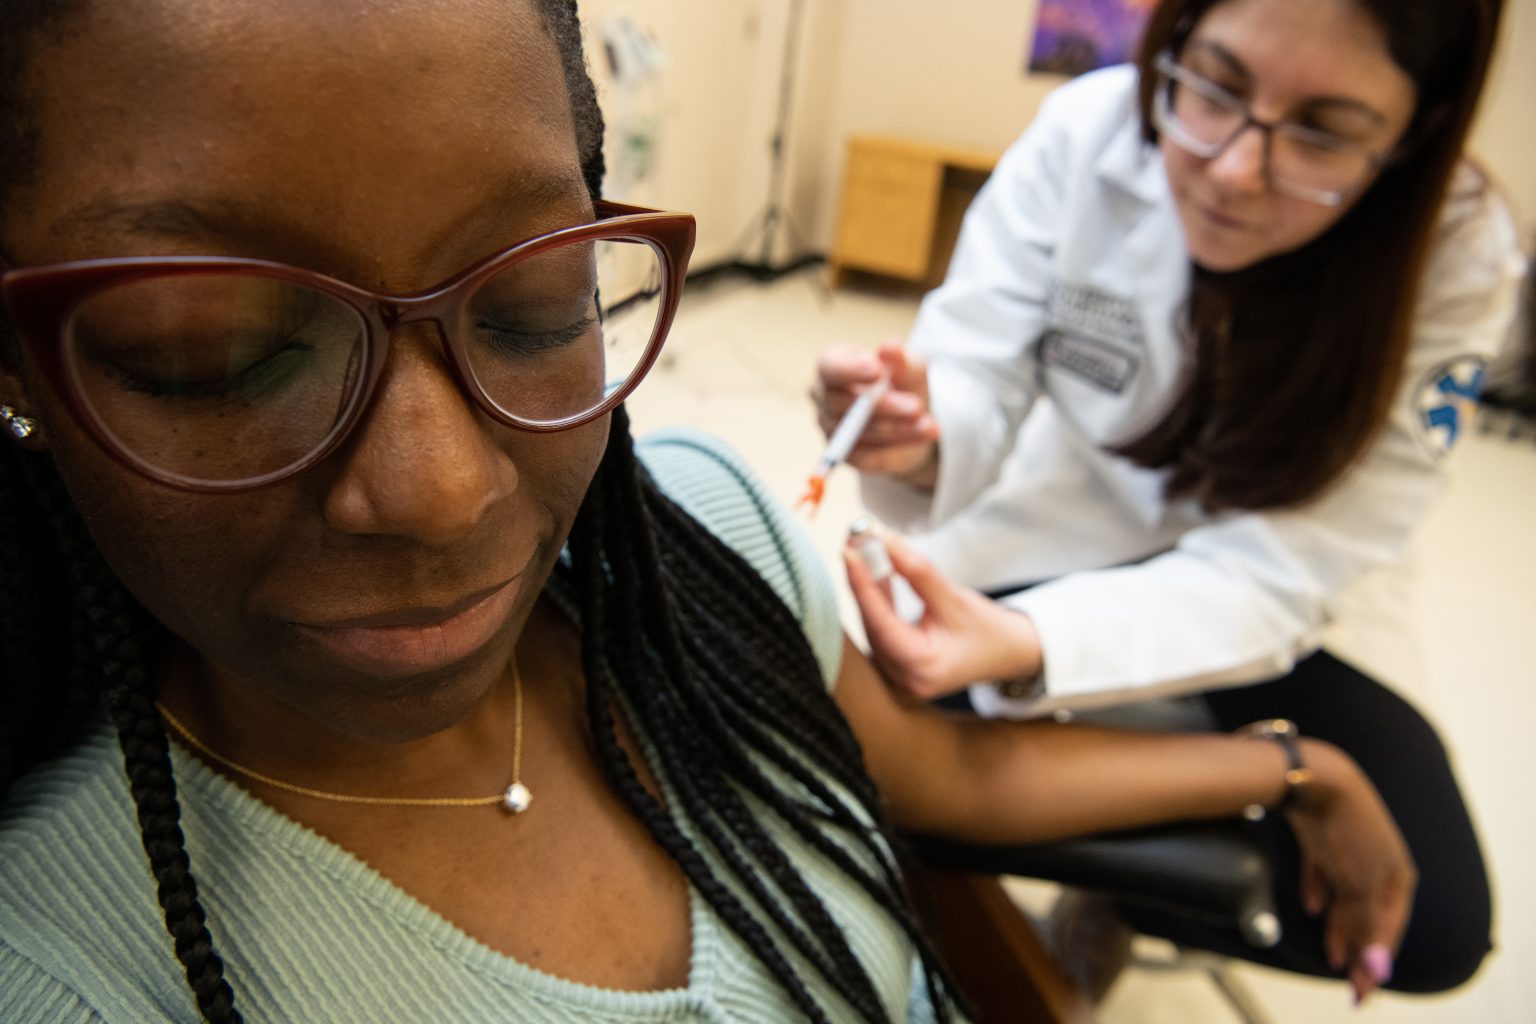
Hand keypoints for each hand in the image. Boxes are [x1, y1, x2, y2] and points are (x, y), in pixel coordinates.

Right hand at [813, 340, 939, 481]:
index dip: (849, 370)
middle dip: (882, 405)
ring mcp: (833, 430)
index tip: (877, 370)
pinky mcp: (849, 456)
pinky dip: (898, 448)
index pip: (828, 368)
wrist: (911, 419)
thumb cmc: (902, 383)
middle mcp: (824, 398)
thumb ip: (900, 359)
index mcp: (832, 367)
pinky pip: (869, 457)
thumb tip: (890, 346)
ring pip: (861, 432)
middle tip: (916, 406)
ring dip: (898, 429)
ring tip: (929, 425)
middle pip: (843, 404)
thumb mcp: (909, 367)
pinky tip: (921, 436)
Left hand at [844, 531, 1042, 700]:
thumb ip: (919, 573)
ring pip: (872, 624)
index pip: (880, 622)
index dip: (861, 585)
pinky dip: (877, 600)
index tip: (849, 552)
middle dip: (862, 580)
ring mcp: (898, 675)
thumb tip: (886, 543)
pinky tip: (874, 572)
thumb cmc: (987, 630)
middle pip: (872, 623)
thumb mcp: (956, 598)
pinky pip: (879, 628)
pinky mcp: (897, 664)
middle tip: (855, 542)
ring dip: (867, 587)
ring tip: (863, 549)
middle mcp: (904, 678)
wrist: (1008, 654)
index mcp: (921, 667)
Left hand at [1288, 740, 1417, 1005]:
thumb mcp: (1359, 885)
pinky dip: (1318, 888)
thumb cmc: (1345, 831)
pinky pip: (1323, 870)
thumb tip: (1375, 968)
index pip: (1389, 928)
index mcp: (1397, 876)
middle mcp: (1378, 863)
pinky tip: (1310, 905)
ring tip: (1332, 953)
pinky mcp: (1323, 836)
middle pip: (1368, 915)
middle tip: (1348, 980)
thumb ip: (1366, 925)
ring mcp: (1350, 848)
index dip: (1376, 960)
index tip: (1364, 989)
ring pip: (1346, 896)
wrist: (1314, 778)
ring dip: (1340, 926)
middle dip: (1359, 948)